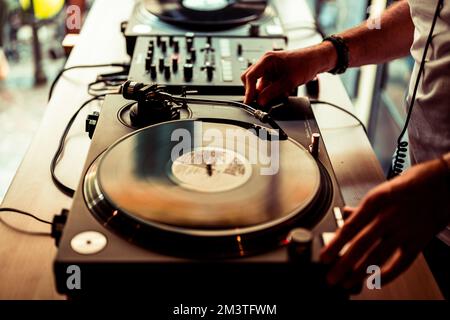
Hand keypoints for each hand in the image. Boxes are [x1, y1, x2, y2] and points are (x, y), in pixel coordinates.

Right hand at [241, 42, 336, 105]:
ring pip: (258, 83)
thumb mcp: (288, 82)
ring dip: (264, 92)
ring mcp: (268, 68)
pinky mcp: (273, 73)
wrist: (315, 61)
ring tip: (276, 96)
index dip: (248, 91)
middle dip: (254, 91)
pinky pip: (266, 84)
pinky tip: (280, 93)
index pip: (250, 76)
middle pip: (250, 79)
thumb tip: (260, 102)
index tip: (249, 101)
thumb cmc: (305, 64)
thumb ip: (272, 92)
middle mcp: (265, 62)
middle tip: (259, 102)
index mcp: (266, 60)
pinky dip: (270, 91)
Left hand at [320, 157, 449, 289]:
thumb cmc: (409, 185)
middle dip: (344, 264)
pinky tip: (376, 281)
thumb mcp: (380, 191)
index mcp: (375, 201)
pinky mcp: (419, 240)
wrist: (442, 182)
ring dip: (361, 272)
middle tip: (332, 277)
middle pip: (362, 245)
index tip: (324, 257)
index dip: (335, 244)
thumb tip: (345, 217)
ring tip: (348, 282)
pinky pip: (402, 262)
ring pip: (379, 256)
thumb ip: (362, 208)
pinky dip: (388, 274)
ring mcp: (405, 229)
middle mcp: (389, 216)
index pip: (350, 227)